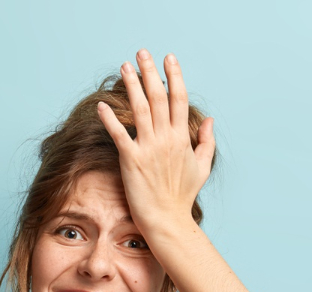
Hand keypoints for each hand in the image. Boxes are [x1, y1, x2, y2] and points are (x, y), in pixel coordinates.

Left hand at [96, 50, 215, 240]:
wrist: (168, 220)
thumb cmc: (183, 196)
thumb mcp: (202, 167)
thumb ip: (206, 142)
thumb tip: (209, 120)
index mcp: (183, 138)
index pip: (179, 99)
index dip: (174, 76)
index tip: (169, 58)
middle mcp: (166, 139)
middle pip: (159, 97)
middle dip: (150, 72)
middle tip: (142, 53)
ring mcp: (149, 149)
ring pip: (140, 109)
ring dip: (132, 85)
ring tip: (124, 66)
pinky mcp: (131, 161)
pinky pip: (119, 135)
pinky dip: (110, 119)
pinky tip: (102, 105)